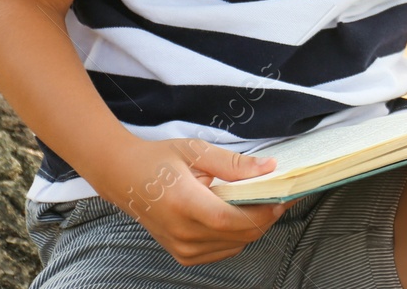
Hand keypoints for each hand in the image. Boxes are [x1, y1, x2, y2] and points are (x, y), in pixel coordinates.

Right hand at [92, 138, 294, 264]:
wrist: (123, 177)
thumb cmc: (159, 160)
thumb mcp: (196, 151)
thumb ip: (233, 163)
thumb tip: (268, 168)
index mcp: (183, 204)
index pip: (230, 220)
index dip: (262, 211)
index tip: (283, 195)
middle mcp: (182, 233)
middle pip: (238, 235)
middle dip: (266, 216)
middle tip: (281, 194)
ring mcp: (182, 248)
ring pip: (235, 245)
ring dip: (254, 226)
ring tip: (261, 201)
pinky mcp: (184, 255)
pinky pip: (224, 251)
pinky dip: (238, 235)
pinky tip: (239, 214)